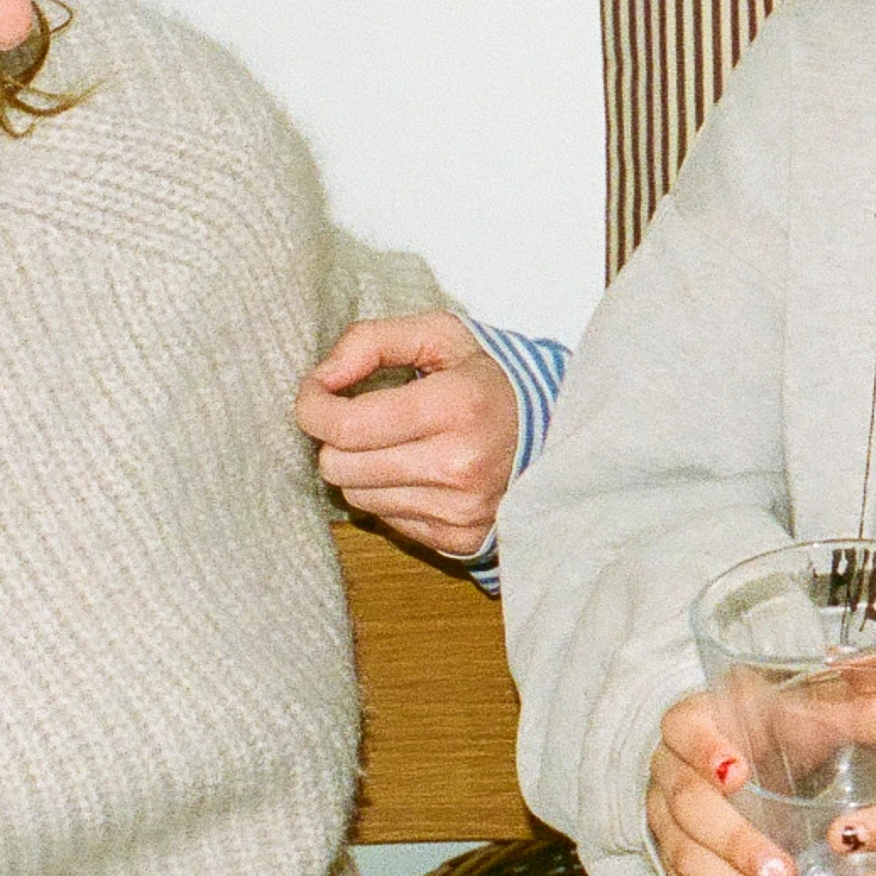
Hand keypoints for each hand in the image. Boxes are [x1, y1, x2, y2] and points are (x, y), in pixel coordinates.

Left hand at [296, 313, 517, 559]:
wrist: (563, 434)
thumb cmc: (492, 381)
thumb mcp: (442, 336)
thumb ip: (373, 341)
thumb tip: (323, 378)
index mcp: (456, 406)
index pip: (347, 425)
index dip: (313, 407)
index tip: (316, 392)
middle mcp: (458, 465)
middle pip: (341, 466)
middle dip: (337, 438)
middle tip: (360, 417)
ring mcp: (460, 509)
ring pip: (357, 496)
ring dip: (362, 468)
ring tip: (397, 443)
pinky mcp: (460, 539)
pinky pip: (387, 521)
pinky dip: (390, 494)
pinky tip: (418, 471)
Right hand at [644, 689, 792, 875]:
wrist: (739, 755)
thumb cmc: (779, 725)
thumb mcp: (809, 708)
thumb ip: (850, 712)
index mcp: (693, 721)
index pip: (686, 731)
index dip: (706, 753)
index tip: (738, 774)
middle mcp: (670, 775)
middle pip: (690, 810)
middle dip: (736, 845)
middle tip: (783, 873)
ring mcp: (669, 828)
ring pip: (689, 865)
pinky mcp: (681, 873)